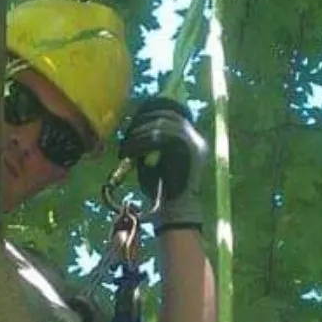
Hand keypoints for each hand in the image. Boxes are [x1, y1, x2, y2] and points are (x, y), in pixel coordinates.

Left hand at [118, 97, 207, 232]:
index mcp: (193, 140)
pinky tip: (129, 151)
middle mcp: (196, 138)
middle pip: (167, 116)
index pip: (174, 114)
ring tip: (125, 147)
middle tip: (127, 136)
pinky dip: (140, 142)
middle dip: (142, 123)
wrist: (177, 209)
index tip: (134, 120)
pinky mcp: (186, 150)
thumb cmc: (162, 188)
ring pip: (161, 126)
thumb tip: (135, 128)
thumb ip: (151, 143)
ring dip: (138, 135)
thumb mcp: (157, 161)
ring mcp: (193, 143)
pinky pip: (159, 138)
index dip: (152, 113)